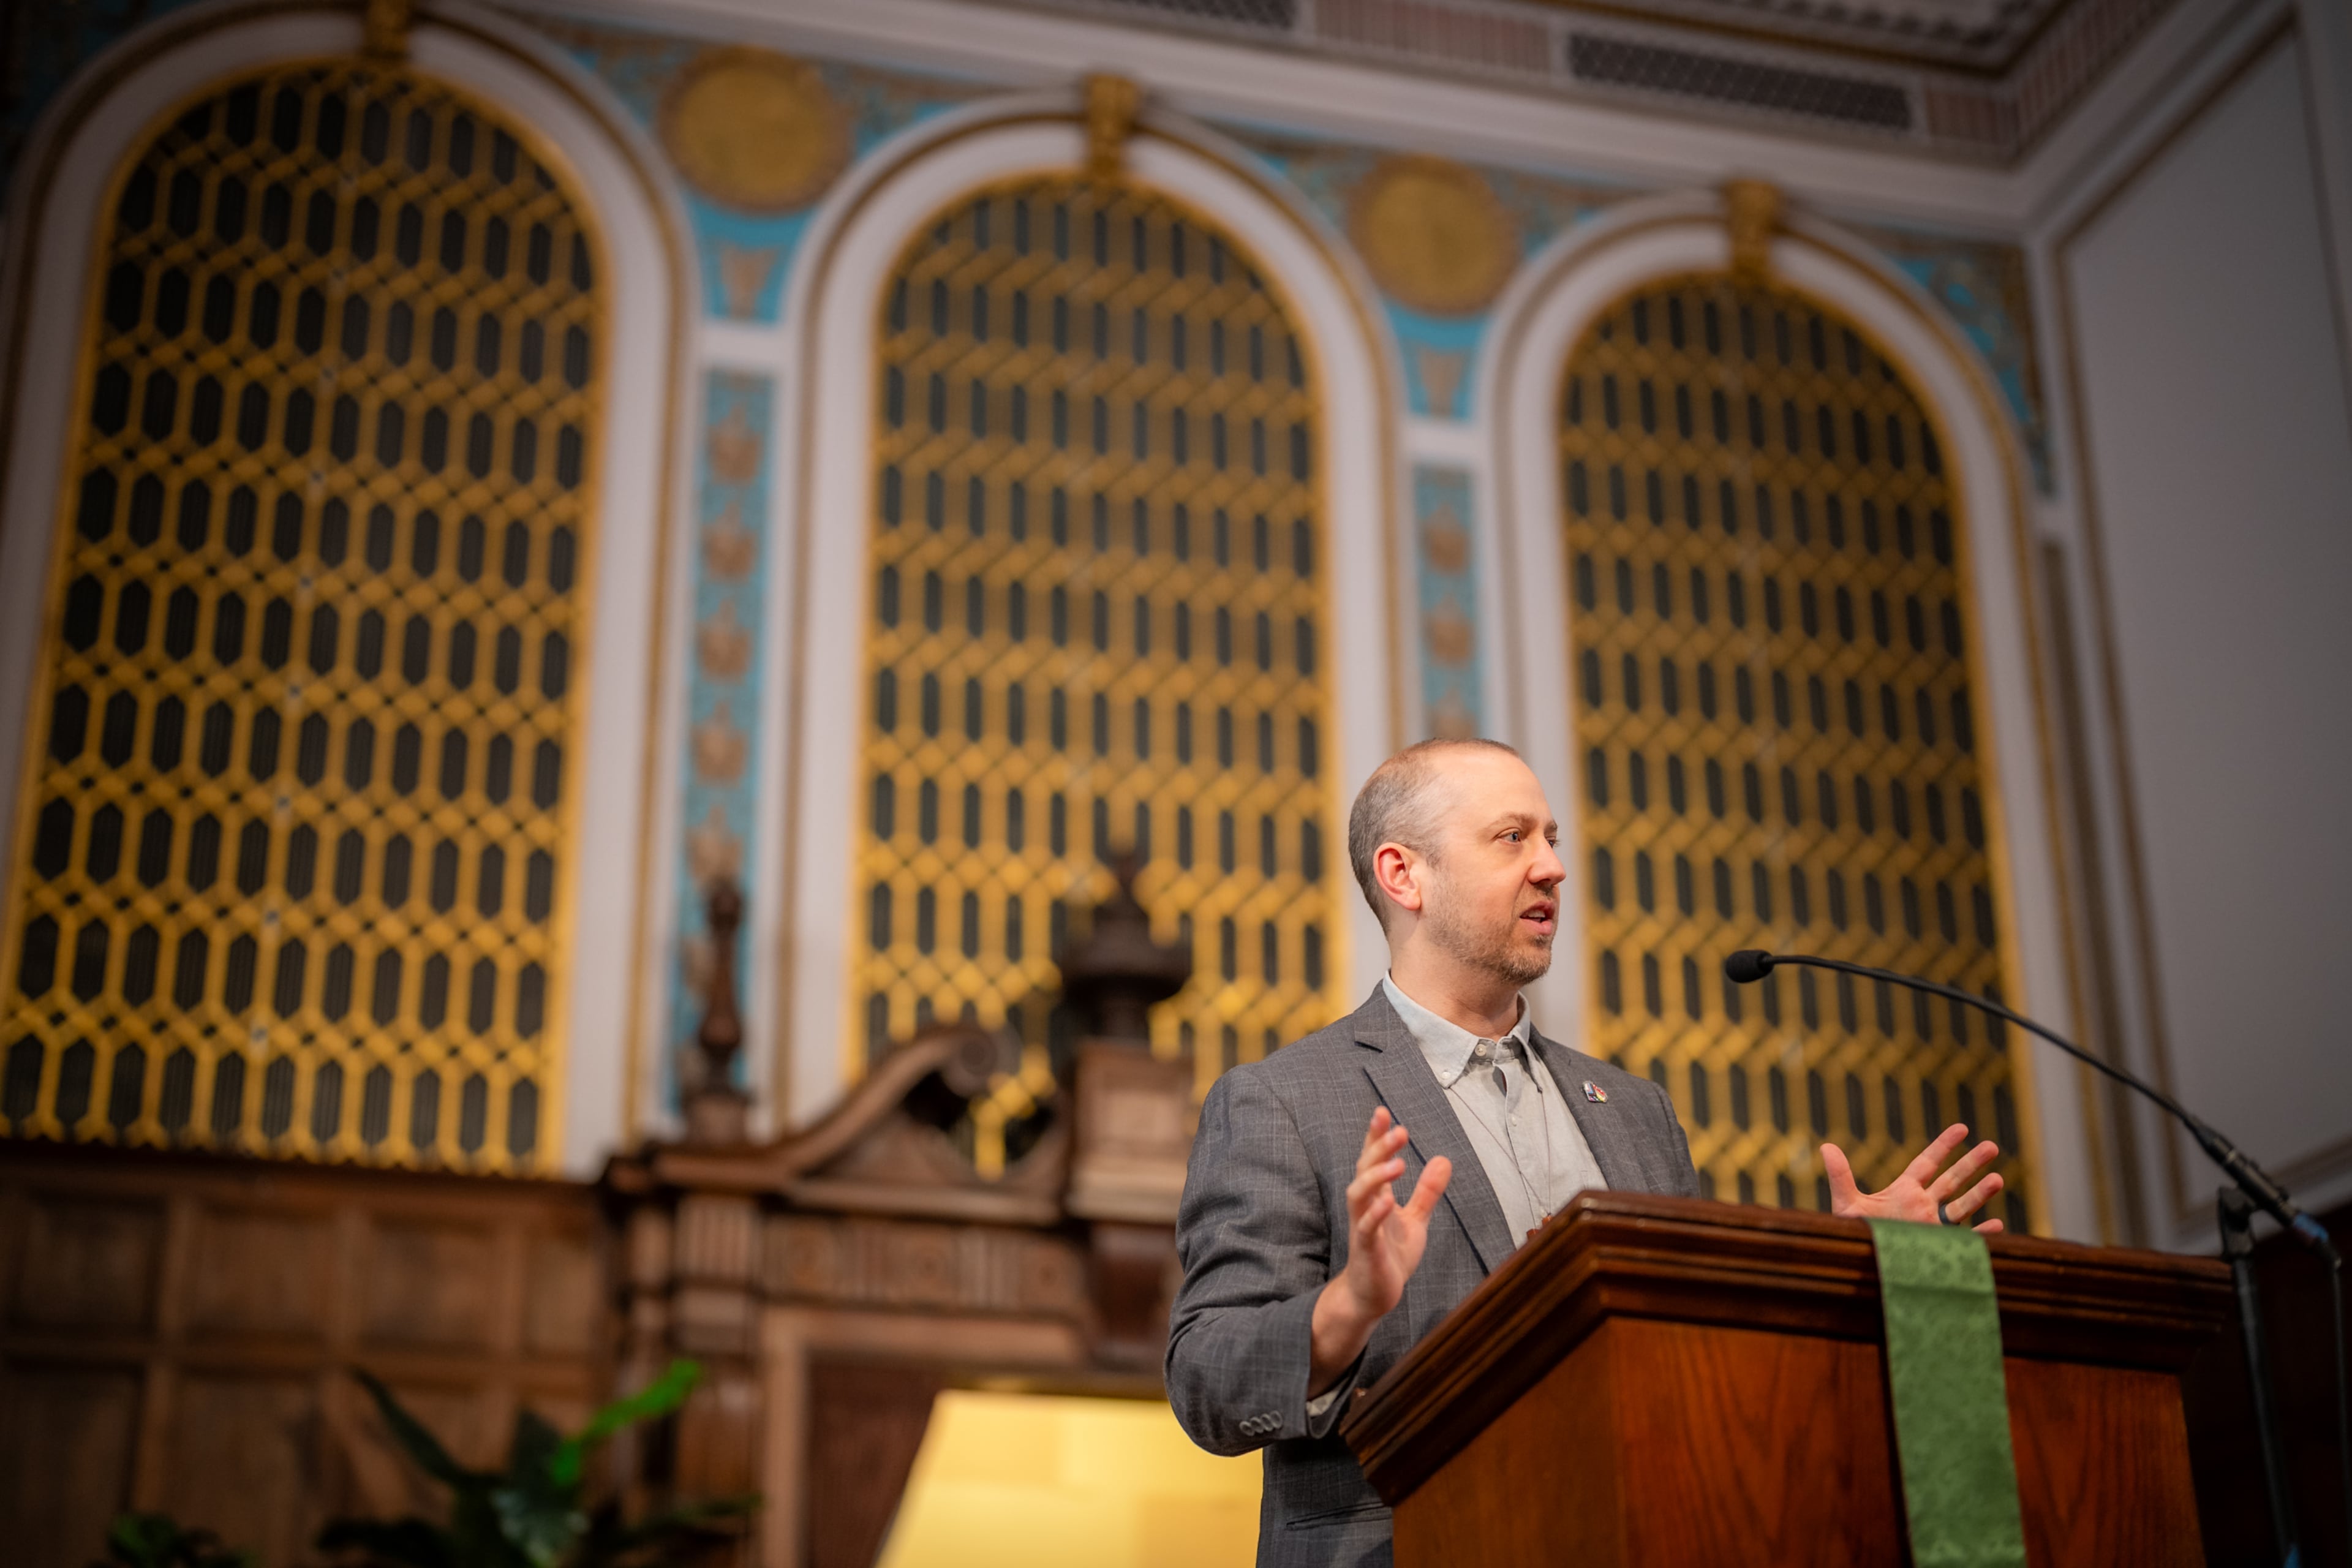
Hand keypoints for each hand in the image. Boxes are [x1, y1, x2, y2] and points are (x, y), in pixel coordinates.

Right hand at [1310, 1107, 1451, 1391]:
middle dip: (1378, 1148)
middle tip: (1398, 1130)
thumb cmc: (1390, 1256)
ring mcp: (1362, 1228)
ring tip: (1397, 1162)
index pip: (1373, 1160)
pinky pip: (1365, 1229)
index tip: (1383, 1112)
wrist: (1373, 1295)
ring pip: (1359, 1195)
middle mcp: (1365, 1207)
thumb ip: (1426, 1192)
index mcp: (1376, 1197)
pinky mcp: (1365, 1251)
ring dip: (1376, 1177)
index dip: (1376, 1137)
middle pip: (1365, 1169)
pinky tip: (1387, 1202)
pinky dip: (1374, 1215)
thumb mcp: (1415, 1220)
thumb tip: (1443, 1160)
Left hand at [1823, 1122, 2004, 1233]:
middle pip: (1952, 1180)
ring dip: (1980, 1194)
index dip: (1944, 1146)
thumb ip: (1841, 1176)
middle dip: (1971, 1164)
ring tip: (1999, 1179)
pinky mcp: (1938, 1248)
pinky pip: (1964, 1241)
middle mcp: (1923, 1206)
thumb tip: (1826, 1146)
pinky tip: (1998, 1226)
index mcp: (1904, 1191)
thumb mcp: (1847, 1205)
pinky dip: (1981, 1235)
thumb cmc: (1855, 1236)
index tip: (1963, 1128)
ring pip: (1961, 1207)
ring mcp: (1933, 1228)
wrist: (1861, 1266)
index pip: (1928, 1163)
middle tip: (1993, 1146)